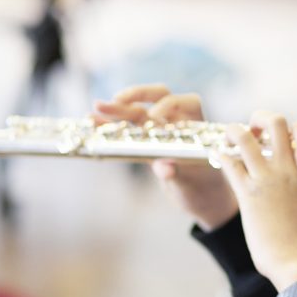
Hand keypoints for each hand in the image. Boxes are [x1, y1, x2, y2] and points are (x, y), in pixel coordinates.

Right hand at [91, 84, 237, 229]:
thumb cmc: (204, 191)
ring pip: (139, 112)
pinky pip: (129, 130)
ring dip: (117, 109)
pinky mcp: (147, 144)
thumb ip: (177, 175)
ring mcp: (161, 132)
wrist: (203, 201)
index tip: (155, 115)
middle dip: (136, 95)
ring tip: (95, 109)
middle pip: (158, 98)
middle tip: (115, 101)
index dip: (170, 103)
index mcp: (196, 128)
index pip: (187, 102)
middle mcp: (178, 124)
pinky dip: (112, 125)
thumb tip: (164, 168)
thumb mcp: (191, 185)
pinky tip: (93, 122)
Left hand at [218, 111, 296, 290]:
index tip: (284, 136)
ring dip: (234, 131)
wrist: (294, 258)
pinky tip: (217, 155)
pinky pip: (228, 163)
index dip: (294, 128)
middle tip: (255, 129)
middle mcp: (286, 170)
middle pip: (276, 124)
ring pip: (245, 138)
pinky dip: (220, 154)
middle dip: (263, 118)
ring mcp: (265, 179)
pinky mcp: (247, 193)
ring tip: (231, 136)